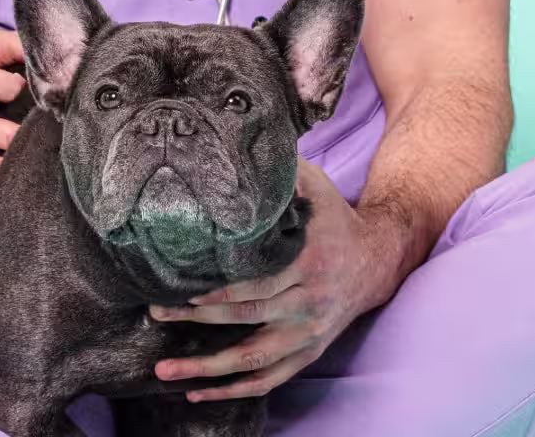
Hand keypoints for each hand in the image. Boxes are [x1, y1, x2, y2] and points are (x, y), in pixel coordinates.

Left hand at [147, 160, 396, 401]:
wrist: (378, 261)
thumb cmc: (335, 218)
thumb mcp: (316, 186)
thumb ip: (283, 170)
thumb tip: (244, 142)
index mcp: (308, 264)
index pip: (257, 283)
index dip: (219, 292)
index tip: (183, 292)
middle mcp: (308, 304)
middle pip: (247, 319)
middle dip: (198, 320)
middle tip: (156, 311)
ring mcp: (308, 334)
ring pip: (254, 359)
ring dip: (208, 371)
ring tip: (165, 371)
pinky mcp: (307, 352)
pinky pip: (269, 379)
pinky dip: (234, 390)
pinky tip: (197, 393)